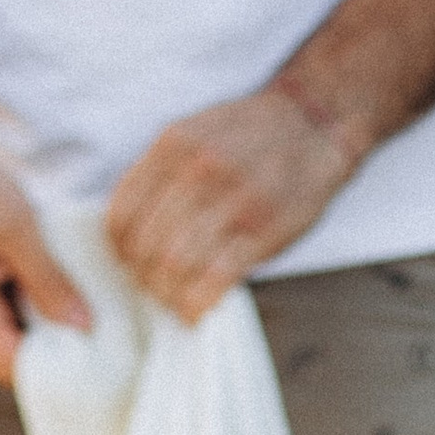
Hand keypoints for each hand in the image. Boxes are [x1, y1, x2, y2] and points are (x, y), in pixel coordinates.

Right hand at [0, 140, 90, 382]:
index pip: (12, 367)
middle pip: (11, 363)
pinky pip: (2, 326)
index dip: (54, 369)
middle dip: (52, 352)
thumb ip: (48, 280)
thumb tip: (83, 326)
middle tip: (98, 331)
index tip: (96, 353)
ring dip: (42, 333)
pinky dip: (29, 316)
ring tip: (78, 310)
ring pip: (9, 346)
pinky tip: (53, 297)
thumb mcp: (16, 227)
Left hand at [105, 85, 366, 321]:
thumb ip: (160, 172)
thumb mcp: (196, 132)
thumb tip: (126, 229)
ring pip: (175, 265)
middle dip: (143, 276)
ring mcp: (232, 200)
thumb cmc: (251, 136)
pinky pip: (215, 278)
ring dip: (168, 293)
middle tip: (152, 286)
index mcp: (174, 145)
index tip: (128, 262)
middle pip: (146, 245)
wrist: (316, 124)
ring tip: (173, 298)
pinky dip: (197, 303)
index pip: (123, 213)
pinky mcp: (261, 230)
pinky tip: (195, 310)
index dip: (119, 250)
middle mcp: (198, 169)